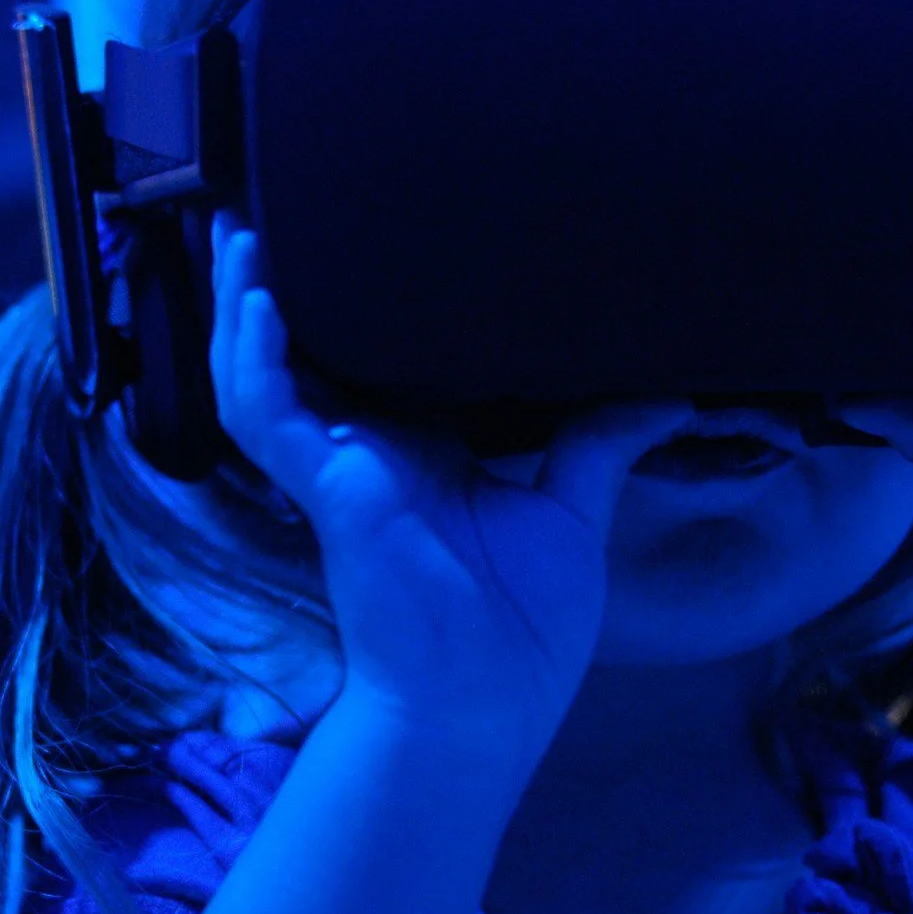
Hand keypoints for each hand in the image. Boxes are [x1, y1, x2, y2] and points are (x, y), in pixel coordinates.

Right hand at [206, 216, 689, 760]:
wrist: (483, 711)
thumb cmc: (519, 635)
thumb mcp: (571, 518)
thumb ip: (600, 446)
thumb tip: (668, 392)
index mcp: (418, 454)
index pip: (377, 356)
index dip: (359, 297)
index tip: (374, 223)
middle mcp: (368, 454)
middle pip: (304, 352)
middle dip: (276, 284)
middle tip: (275, 202)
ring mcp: (339, 471)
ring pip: (263, 373)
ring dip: (246, 304)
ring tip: (244, 231)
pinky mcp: (328, 492)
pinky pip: (269, 415)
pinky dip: (256, 359)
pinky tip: (256, 303)